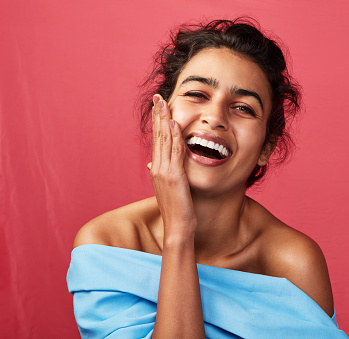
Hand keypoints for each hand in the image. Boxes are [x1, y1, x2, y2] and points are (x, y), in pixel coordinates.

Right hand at [150, 94, 196, 238]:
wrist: (177, 227)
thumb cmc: (177, 210)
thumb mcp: (169, 189)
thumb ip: (163, 174)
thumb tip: (153, 165)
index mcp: (157, 169)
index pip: (157, 141)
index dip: (157, 123)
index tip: (158, 107)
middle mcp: (158, 168)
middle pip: (158, 136)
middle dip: (158, 115)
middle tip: (157, 97)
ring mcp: (164, 172)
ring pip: (164, 141)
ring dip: (164, 120)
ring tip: (163, 103)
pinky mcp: (174, 177)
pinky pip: (175, 153)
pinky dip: (174, 137)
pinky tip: (175, 123)